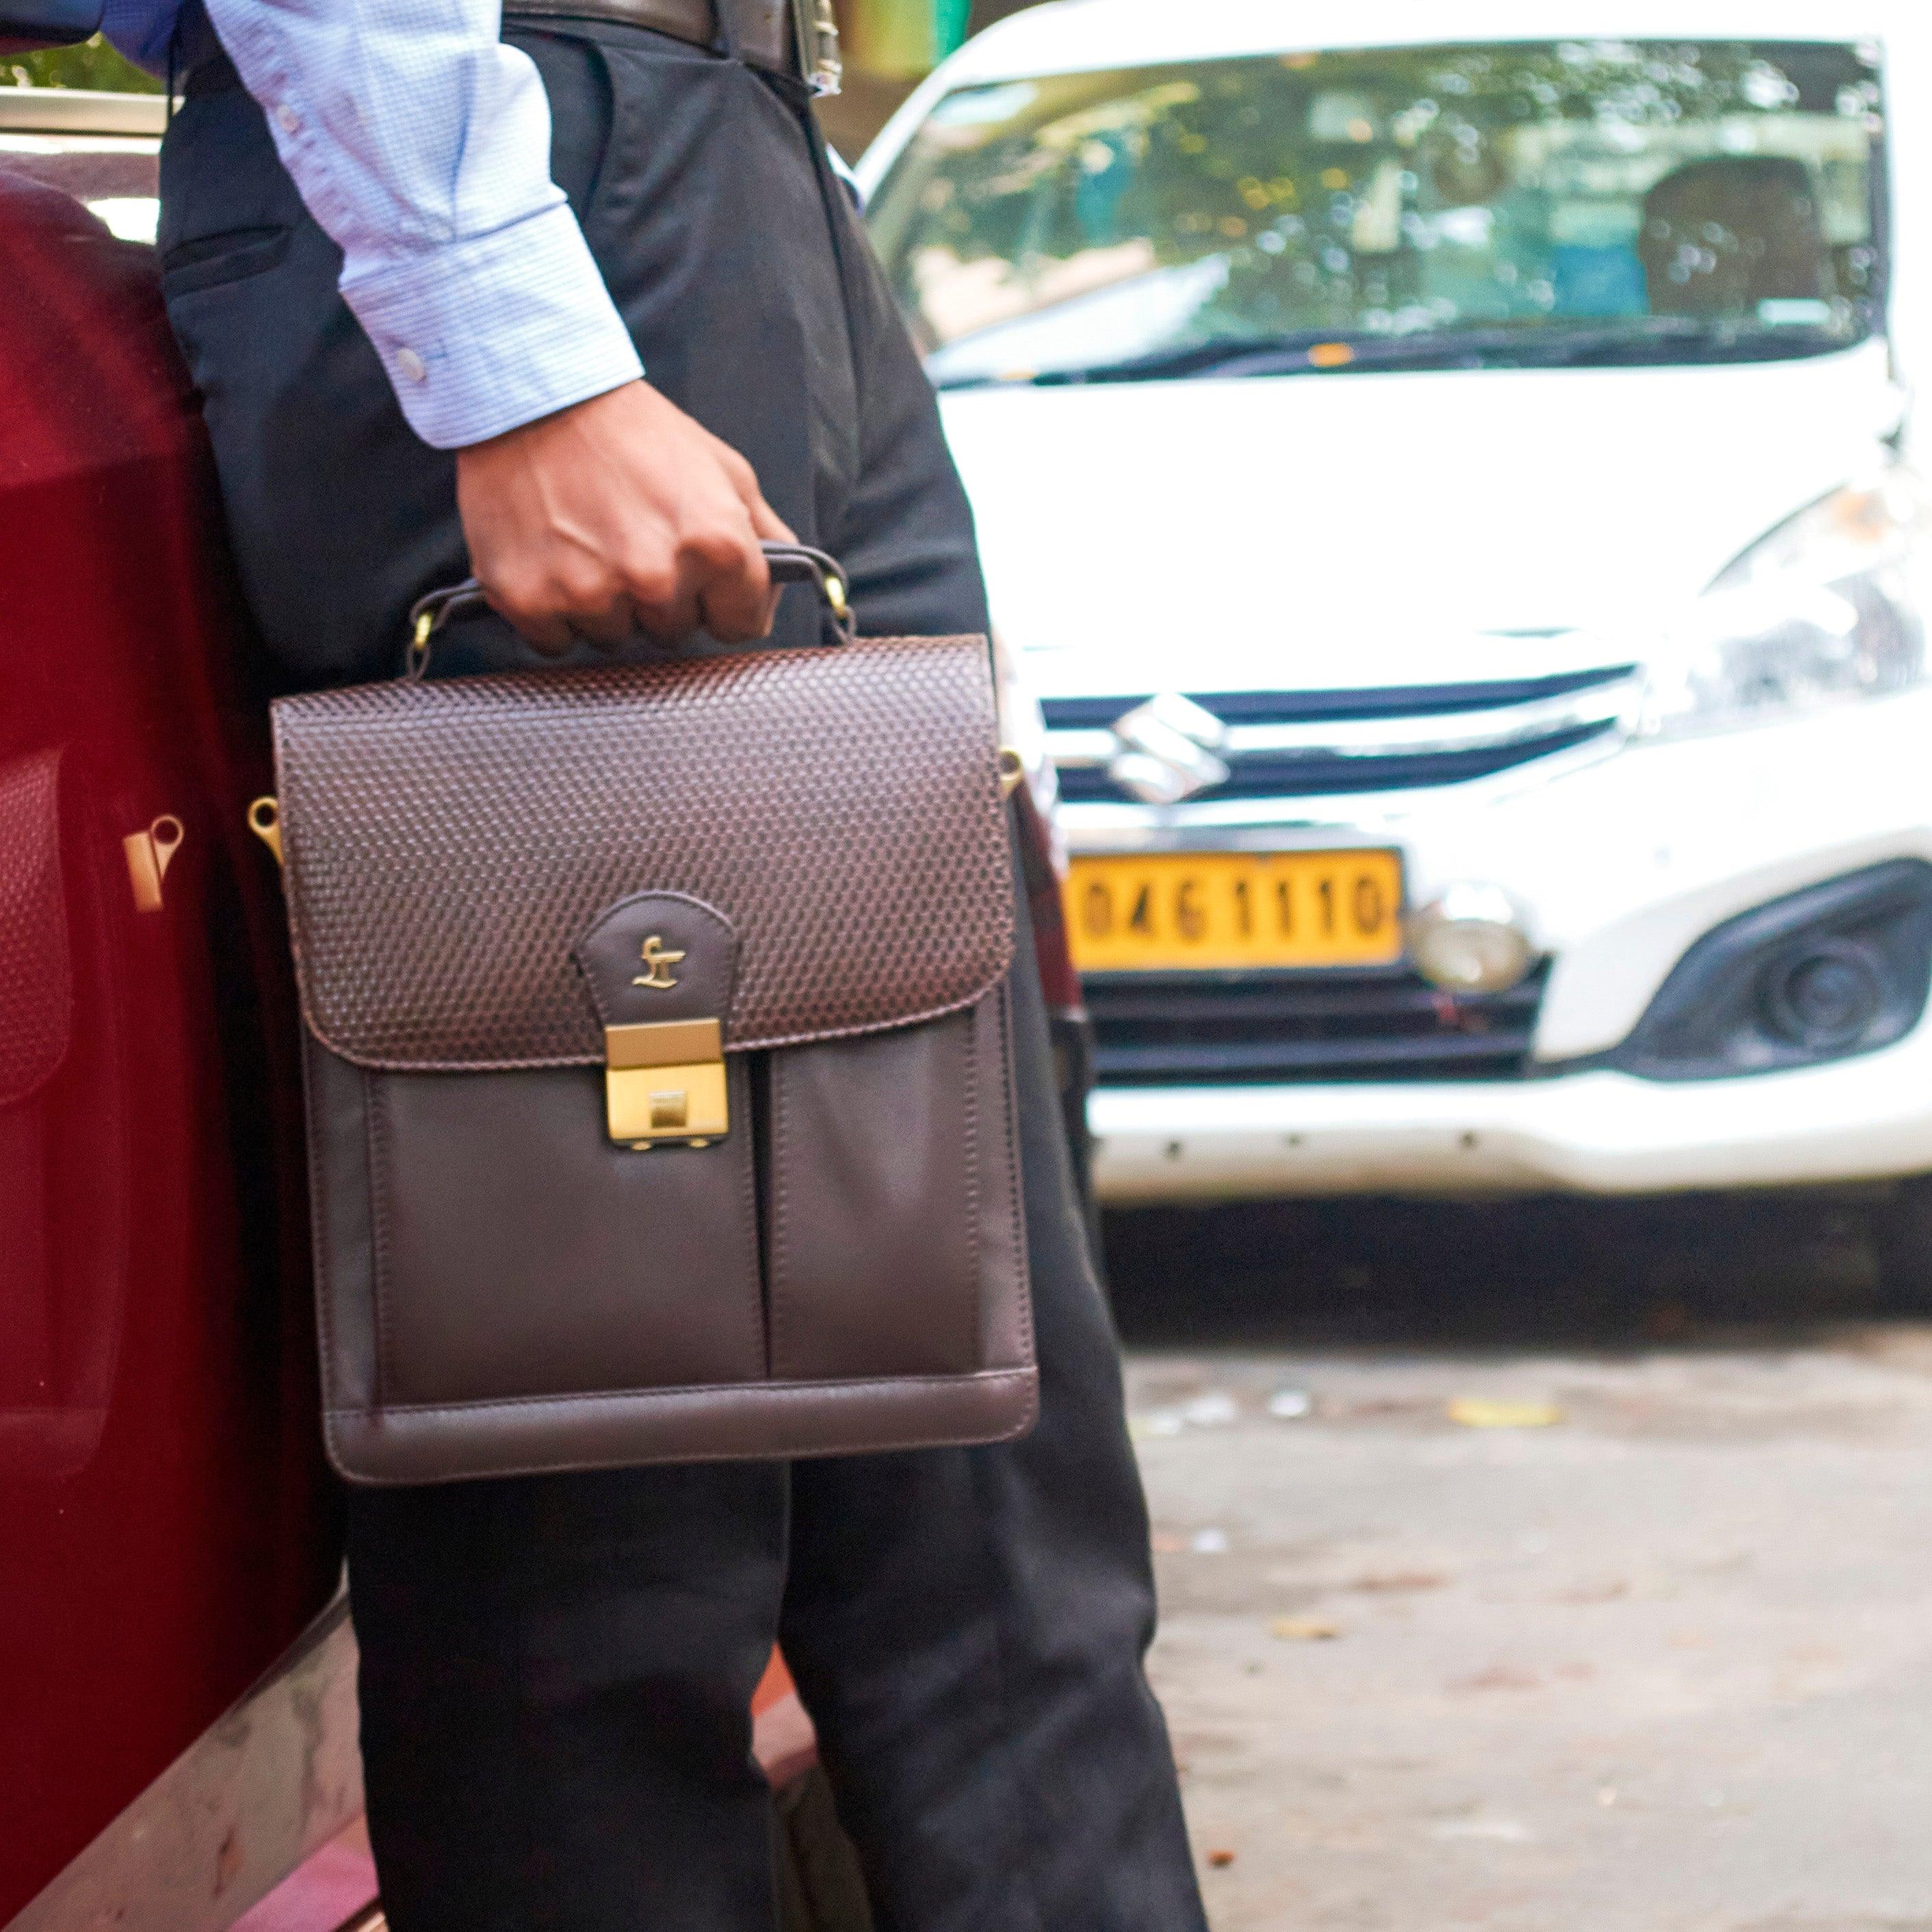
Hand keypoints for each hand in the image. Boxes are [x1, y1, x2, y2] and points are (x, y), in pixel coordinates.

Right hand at [454, 379, 794, 653]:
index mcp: (716, 545)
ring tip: (587, 542)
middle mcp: (656, 578)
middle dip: (659, 599)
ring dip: (605, 605)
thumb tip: (786, 577)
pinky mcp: (529, 601)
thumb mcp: (720, 467)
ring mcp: (590, 594)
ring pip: (614, 638)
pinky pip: (556, 640)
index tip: (700, 579)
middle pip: (673, 633)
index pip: (740, 625)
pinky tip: (550, 558)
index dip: (720, 601)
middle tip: (630, 541)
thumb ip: (762, 529)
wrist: (534, 394)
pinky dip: (552, 611)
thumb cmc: (635, 429)